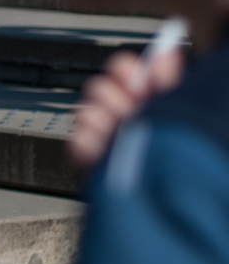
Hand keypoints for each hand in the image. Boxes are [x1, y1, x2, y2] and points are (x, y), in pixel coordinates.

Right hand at [68, 48, 183, 168]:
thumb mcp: (179, 114)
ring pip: (86, 114)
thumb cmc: (185, 163)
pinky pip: (78, 145)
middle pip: (102, 90)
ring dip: (95, 116)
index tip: (131, 74)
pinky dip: (83, 142)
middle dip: (109, 94)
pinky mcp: (97, 167)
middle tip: (125, 106)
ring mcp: (113, 144)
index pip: (130, 74)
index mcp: (156, 105)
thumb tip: (165, 51)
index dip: (125, 70)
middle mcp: (132, 122)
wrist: (175, 213)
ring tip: (110, 126)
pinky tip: (97, 144)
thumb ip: (169, 85)